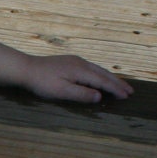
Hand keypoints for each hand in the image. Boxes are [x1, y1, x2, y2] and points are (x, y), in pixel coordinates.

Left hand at [19, 54, 133, 103]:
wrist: (26, 68)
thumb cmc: (43, 83)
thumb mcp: (62, 91)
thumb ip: (82, 94)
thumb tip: (100, 96)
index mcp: (81, 71)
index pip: (103, 81)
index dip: (115, 89)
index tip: (127, 96)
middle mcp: (81, 63)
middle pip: (104, 73)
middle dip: (118, 82)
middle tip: (130, 91)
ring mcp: (76, 61)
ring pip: (98, 69)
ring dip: (110, 78)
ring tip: (120, 85)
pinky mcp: (70, 62)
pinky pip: (91, 68)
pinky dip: (101, 74)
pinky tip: (100, 77)